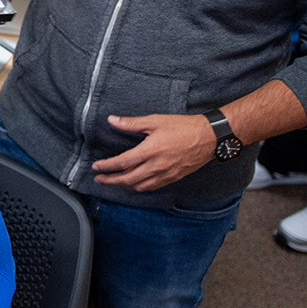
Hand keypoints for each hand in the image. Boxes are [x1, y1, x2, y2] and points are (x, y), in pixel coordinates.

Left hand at [91, 113, 216, 191]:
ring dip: (124, 185)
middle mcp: (157, 165)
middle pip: (128, 179)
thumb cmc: (184, 127)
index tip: (96, 167)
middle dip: (111, 180)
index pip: (123, 162)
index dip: (107, 166)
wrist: (210, 137)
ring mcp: (166, 174)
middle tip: (99, 178)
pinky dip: (139, 187)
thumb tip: (112, 120)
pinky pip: (152, 186)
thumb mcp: (155, 121)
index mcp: (151, 150)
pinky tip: (133, 183)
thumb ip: (131, 123)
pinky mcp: (173, 178)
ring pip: (139, 186)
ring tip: (114, 181)